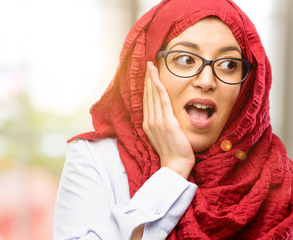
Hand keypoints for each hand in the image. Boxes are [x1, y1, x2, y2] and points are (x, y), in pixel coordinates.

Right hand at [143, 61, 194, 178]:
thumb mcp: (162, 136)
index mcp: (148, 123)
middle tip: (148, 64)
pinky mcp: (167, 122)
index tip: (148, 74)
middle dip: (148, 78)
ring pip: (153, 96)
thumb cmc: (172, 151)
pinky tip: (157, 80)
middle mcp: (150, 120)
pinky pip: (162, 102)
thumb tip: (163, 115)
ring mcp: (157, 121)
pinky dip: (159, 90)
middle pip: (148, 95)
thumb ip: (161, 123)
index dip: (147, 85)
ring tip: (152, 67)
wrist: (175, 164)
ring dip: (152, 79)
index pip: (147, 100)